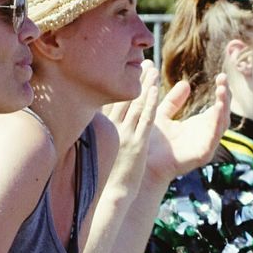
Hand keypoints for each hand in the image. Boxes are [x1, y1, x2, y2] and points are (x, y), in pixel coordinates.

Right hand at [102, 60, 161, 195]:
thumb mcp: (99, 146)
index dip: (114, 81)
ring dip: (143, 85)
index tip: (119, 66)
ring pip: (135, 104)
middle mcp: (111, 127)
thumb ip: (100, 129)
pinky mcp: (138, 143)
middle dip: (130, 78)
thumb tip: (97, 115)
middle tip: (137, 59)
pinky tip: (155, 89)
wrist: (113, 192)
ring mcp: (125, 134)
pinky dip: (150, 102)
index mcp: (101, 127)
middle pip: (121, 97)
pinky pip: (145, 118)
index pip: (108, 99)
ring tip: (150, 67)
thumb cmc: (106, 172)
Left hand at [146, 74, 231, 181]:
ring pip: (222, 123)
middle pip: (223, 113)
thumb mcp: (162, 115)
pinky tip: (217, 108)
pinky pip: (214, 136)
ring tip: (222, 90)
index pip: (217, 107)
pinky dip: (217, 122)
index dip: (221, 92)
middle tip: (223, 79)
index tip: (221, 76)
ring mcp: (206, 146)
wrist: (142, 163)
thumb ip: (173, 101)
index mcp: (199, 127)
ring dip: (224, 106)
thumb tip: (185, 84)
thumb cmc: (150, 142)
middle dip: (226, 96)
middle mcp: (206, 136)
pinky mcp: (203, 155)